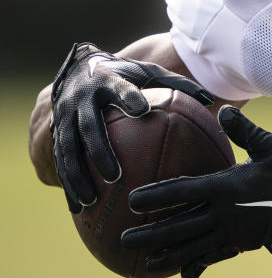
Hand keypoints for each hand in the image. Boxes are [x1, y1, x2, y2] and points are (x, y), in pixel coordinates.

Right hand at [50, 42, 212, 212]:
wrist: (78, 68)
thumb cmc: (126, 74)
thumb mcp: (149, 73)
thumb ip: (177, 85)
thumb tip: (210, 100)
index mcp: (108, 80)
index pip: (120, 88)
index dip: (128, 97)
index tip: (141, 110)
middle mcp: (82, 99)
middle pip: (89, 126)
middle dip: (99, 150)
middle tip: (115, 175)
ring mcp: (65, 117)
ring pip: (68, 149)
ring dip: (77, 176)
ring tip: (91, 201)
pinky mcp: (56, 133)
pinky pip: (60, 162)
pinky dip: (69, 185)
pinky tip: (79, 210)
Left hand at [120, 106, 271, 277]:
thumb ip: (244, 131)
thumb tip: (223, 111)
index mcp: (229, 188)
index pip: (185, 192)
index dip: (157, 196)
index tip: (132, 200)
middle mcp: (227, 215)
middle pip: (181, 227)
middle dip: (151, 235)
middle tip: (123, 240)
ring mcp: (234, 234)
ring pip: (193, 247)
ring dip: (167, 255)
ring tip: (145, 263)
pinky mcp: (242, 244)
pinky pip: (213, 255)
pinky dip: (195, 262)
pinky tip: (182, 268)